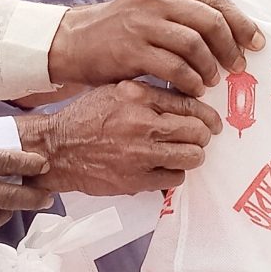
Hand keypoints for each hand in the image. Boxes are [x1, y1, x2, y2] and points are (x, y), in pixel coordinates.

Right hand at [18, 80, 222, 195]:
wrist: (58, 148)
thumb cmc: (85, 118)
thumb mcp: (116, 91)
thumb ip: (149, 93)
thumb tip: (185, 99)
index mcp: (139, 97)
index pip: (190, 105)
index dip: (208, 116)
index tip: (212, 122)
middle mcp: (143, 124)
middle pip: (197, 132)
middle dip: (203, 137)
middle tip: (201, 139)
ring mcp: (141, 154)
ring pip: (191, 157)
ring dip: (192, 156)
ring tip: (185, 154)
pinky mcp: (136, 180)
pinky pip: (174, 178)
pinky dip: (174, 174)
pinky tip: (164, 167)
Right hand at [47, 0, 263, 89]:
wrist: (76, 41)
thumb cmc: (122, 29)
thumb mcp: (153, 7)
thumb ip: (186, 10)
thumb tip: (234, 29)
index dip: (241, 22)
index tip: (255, 41)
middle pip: (210, 19)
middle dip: (231, 46)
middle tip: (238, 65)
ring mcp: (142, 21)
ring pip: (194, 43)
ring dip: (210, 66)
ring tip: (212, 80)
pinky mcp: (131, 48)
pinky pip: (174, 66)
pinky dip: (190, 80)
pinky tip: (194, 89)